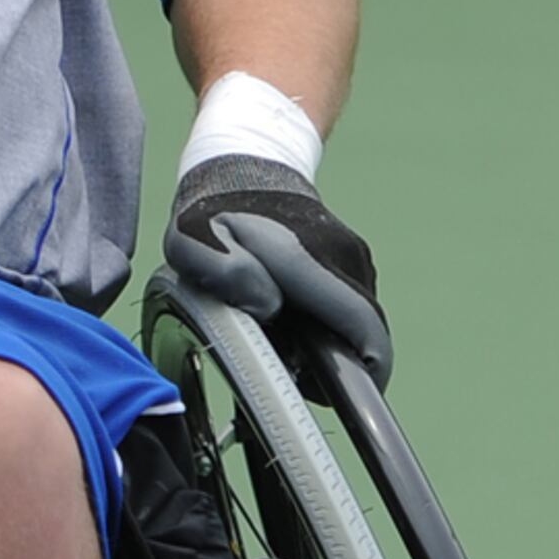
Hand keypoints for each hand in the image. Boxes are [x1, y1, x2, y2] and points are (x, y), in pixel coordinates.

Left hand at [164, 155, 388, 389]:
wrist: (245, 163)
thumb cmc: (213, 212)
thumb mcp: (192, 241)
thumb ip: (226, 275)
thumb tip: (268, 307)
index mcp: (307, 258)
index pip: (364, 327)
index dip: (366, 372)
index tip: (337, 396)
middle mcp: (341, 255)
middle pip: (366, 333)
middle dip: (339, 364)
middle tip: (294, 373)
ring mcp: (350, 255)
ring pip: (356, 319)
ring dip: (330, 341)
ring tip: (284, 340)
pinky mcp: (349, 257)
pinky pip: (348, 304)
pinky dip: (327, 321)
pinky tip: (291, 316)